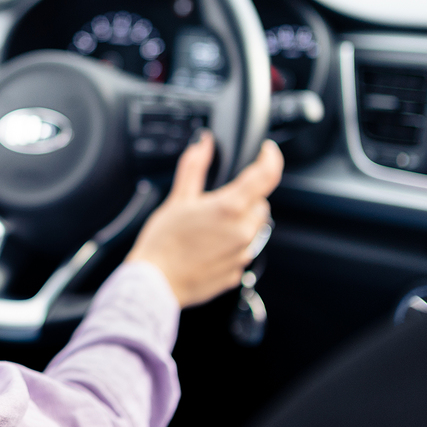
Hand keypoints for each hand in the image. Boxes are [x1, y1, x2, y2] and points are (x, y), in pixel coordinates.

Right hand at [127, 132, 283, 307]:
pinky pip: (243, 251)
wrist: (155, 283)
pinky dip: (232, 245)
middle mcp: (242, 231)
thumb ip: (194, 167)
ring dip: (240, 222)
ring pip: (254, 229)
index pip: (266, 176)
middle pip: (260, 204)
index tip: (268, 151)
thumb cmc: (163, 243)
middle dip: (246, 198)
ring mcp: (242, 254)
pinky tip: (208, 246)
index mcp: (230, 208)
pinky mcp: (237, 272)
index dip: (271, 158)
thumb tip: (203, 144)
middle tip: (217, 201)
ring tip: (209, 227)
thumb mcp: (177, 198)